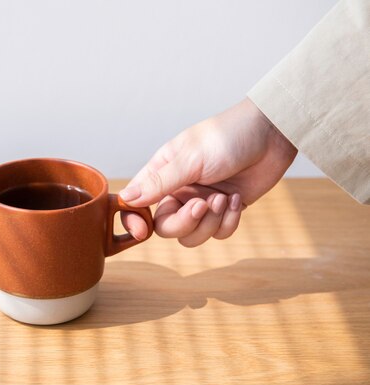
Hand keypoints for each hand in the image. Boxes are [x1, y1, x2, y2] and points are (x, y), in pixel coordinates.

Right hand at [120, 98, 296, 246]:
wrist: (272, 134)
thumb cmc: (227, 136)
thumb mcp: (190, 160)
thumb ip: (158, 183)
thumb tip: (126, 199)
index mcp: (163, 173)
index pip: (137, 204)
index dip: (135, 221)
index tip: (143, 232)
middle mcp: (179, 191)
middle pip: (166, 227)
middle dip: (185, 222)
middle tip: (203, 205)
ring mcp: (202, 202)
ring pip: (192, 235)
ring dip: (210, 223)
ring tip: (224, 198)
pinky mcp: (225, 210)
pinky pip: (219, 233)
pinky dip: (229, 221)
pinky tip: (237, 199)